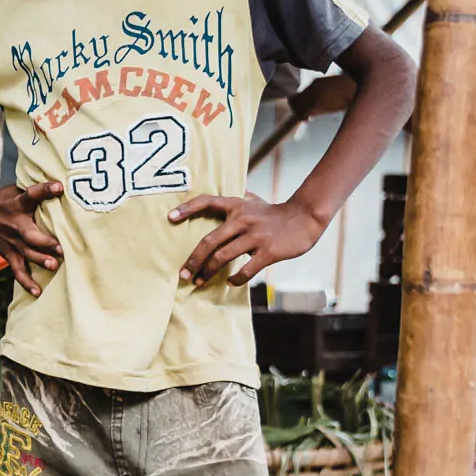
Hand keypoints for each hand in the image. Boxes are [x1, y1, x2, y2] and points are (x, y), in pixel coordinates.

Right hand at [0, 180, 64, 294]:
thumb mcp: (16, 190)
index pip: (32, 195)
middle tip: (61, 248)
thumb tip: (65, 185)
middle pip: (30, 234)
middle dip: (45, 242)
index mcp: (17, 204)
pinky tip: (38, 292)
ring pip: (26, 253)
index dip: (45, 190)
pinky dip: (26, 282)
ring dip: (39, 260)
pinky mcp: (8, 254)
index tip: (59, 187)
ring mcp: (10, 242)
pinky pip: (17, 270)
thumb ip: (35, 191)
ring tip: (53, 266)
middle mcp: (14, 224)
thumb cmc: (4, 199)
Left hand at [172, 193, 324, 286]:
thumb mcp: (255, 200)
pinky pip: (246, 269)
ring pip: (223, 257)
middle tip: (183, 274)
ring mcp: (255, 236)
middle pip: (209, 241)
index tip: (169, 217)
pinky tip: (230, 282)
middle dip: (193, 260)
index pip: (207, 202)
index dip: (187, 208)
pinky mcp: (268, 251)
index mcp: (236, 207)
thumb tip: (230, 192)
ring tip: (199, 282)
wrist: (306, 218)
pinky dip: (235, 279)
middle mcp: (242, 220)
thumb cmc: (276, 212)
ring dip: (208, 272)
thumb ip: (239, 199)